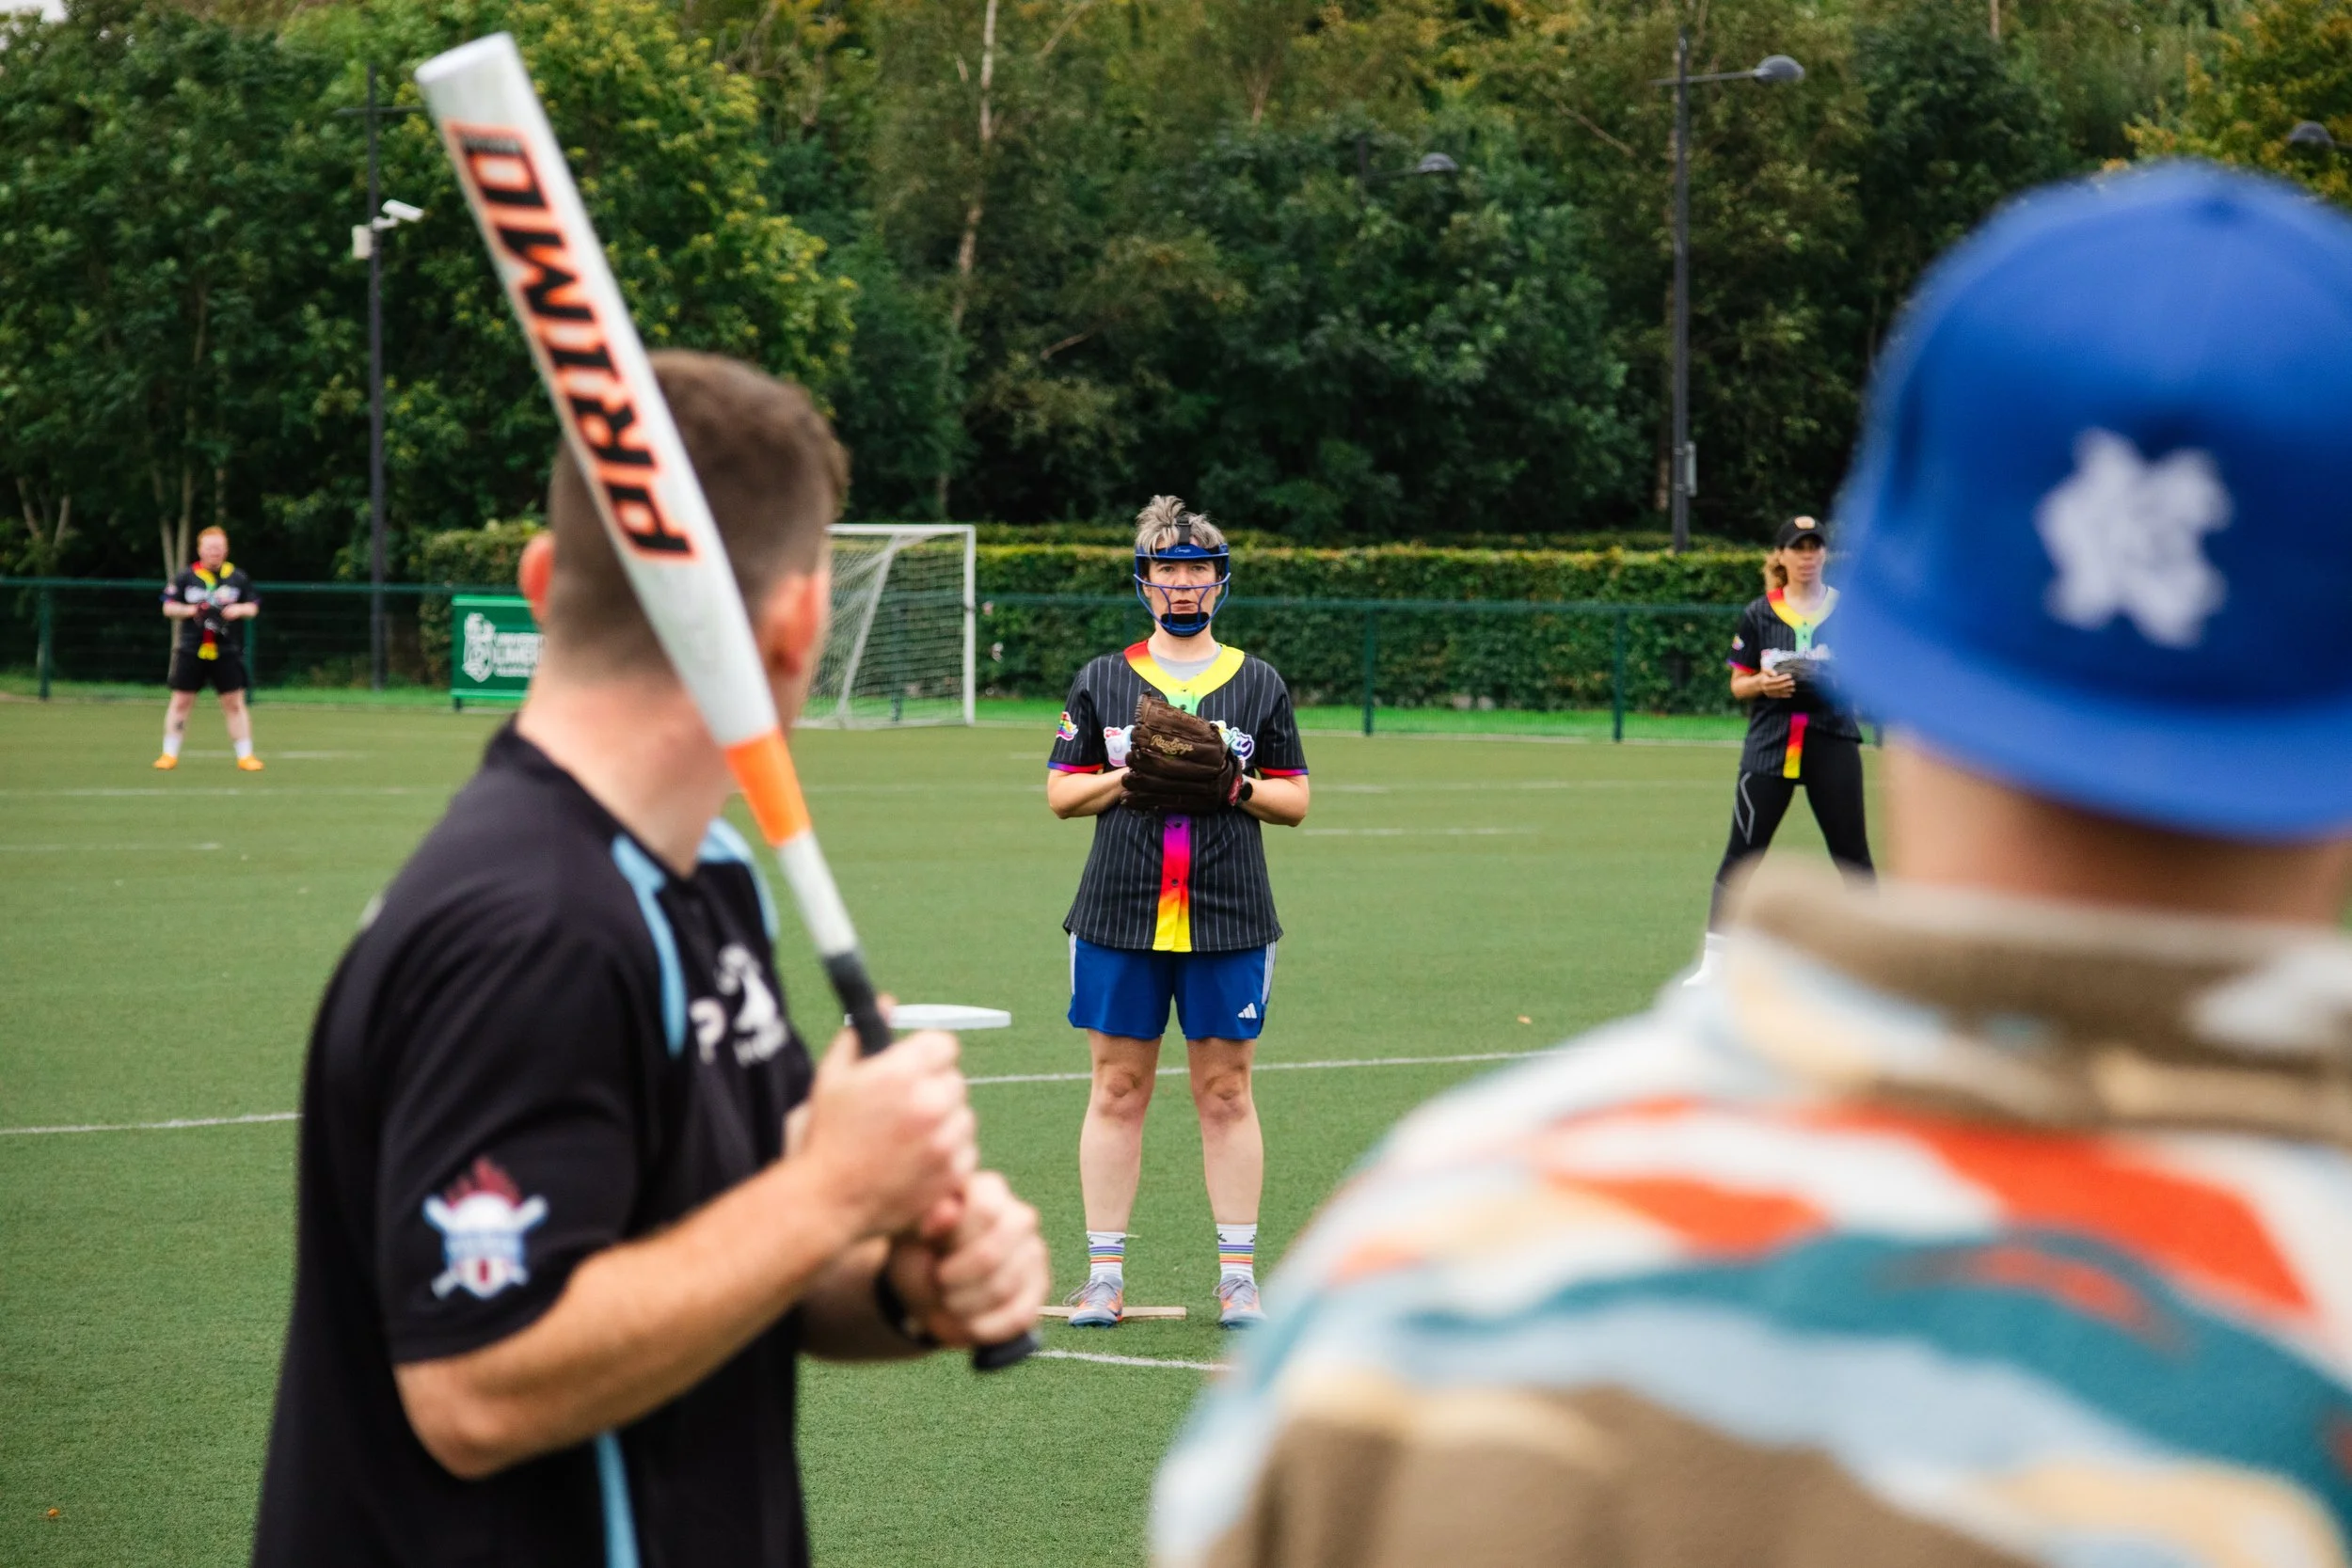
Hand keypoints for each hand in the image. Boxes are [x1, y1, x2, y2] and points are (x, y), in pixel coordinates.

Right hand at [798, 1023, 975, 1242]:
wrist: (829, 1200)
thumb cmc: (827, 1136)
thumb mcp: (832, 1077)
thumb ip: (862, 1035)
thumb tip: (888, 1004)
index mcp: (903, 1072)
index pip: (944, 1044)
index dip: (928, 1056)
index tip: (914, 1069)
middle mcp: (931, 1102)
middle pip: (955, 1080)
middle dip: (934, 1089)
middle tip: (905, 1108)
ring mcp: (946, 1139)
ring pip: (963, 1115)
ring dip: (944, 1122)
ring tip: (907, 1138)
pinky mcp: (954, 1171)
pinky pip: (967, 1149)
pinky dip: (949, 1154)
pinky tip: (917, 1161)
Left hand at [886, 1171, 1047, 1348]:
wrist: (929, 1289)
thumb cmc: (919, 1252)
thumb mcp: (911, 1233)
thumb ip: (927, 1218)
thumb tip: (947, 1210)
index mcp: (988, 1190)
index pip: (985, 1210)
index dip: (954, 1241)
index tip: (929, 1254)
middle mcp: (1019, 1217)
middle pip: (994, 1253)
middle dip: (956, 1279)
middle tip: (937, 1284)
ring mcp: (1034, 1253)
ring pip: (1003, 1288)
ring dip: (965, 1305)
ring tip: (946, 1302)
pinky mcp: (1039, 1290)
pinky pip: (1019, 1316)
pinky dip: (985, 1327)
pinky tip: (967, 1322)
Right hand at [1759, 670, 1796, 698]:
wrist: (1755, 685)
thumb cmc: (1762, 676)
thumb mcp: (1763, 671)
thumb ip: (1769, 671)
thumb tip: (1776, 674)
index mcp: (1765, 681)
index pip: (1776, 680)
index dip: (1783, 678)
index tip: (1790, 675)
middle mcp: (1766, 688)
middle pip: (1778, 686)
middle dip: (1786, 685)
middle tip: (1793, 682)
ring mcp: (1768, 693)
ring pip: (1779, 692)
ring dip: (1787, 691)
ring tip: (1793, 689)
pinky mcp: (1770, 696)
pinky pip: (1778, 696)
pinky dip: (1784, 696)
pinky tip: (1790, 695)